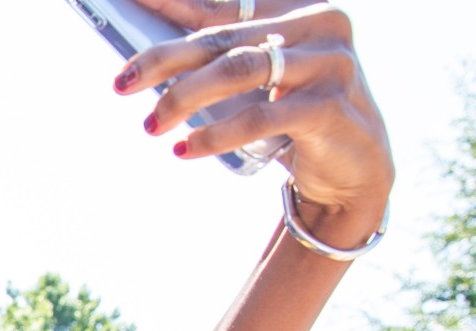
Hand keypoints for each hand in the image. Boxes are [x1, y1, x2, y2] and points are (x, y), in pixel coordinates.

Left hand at [120, 1, 391, 244]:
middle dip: (164, 60)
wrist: (354, 167)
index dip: (171, 2)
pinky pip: (260, 115)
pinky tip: (184, 149)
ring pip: (240, 70)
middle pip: (223, 37)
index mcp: (297, 7)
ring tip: (150, 125)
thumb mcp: (258, 79)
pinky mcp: (331, 106)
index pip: (222, 4)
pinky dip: (216, 134)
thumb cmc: (292, 114)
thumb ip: (220, 58)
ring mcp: (330, 62)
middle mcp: (319, 23)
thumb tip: (148, 59)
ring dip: (185, 98)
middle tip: (121, 84)